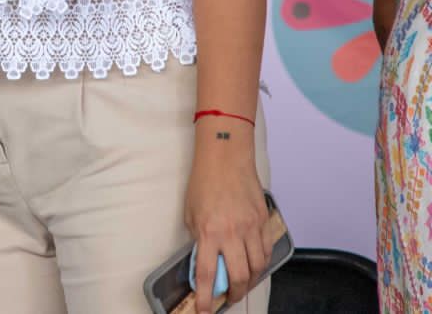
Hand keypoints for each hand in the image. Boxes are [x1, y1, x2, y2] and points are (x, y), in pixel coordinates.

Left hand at [184, 123, 269, 311]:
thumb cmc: (204, 182)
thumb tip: (205, 261)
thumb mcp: (191, 214)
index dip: (205, 297)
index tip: (204, 310)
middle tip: (228, 299)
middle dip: (234, 294)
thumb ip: (199, 239)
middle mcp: (232, 233)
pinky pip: (266, 251)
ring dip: (250, 281)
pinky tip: (254, 265)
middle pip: (239, 277)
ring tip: (242, 284)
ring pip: (257, 267)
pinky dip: (261, 263)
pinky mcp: (263, 222)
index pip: (207, 274)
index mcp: (208, 232)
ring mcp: (251, 228)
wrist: (225, 158)